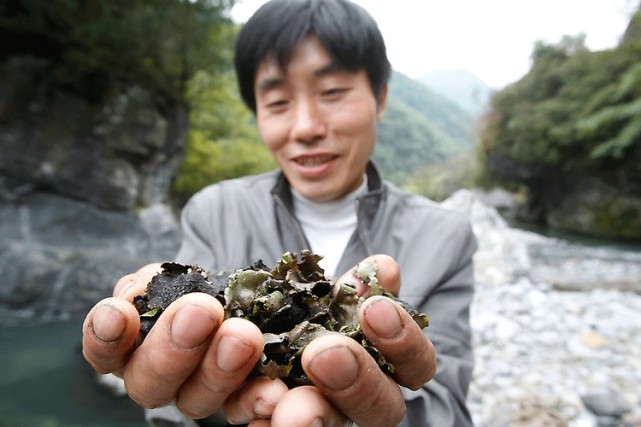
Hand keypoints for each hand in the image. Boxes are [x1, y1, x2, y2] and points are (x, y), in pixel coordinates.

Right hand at [82, 263, 285, 418]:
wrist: (246, 291)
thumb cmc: (200, 282)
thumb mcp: (175, 272)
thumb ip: (155, 280)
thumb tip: (138, 290)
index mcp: (130, 345)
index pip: (104, 349)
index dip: (104, 336)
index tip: (119, 311)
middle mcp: (157, 376)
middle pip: (148, 382)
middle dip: (172, 346)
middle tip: (200, 312)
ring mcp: (195, 392)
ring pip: (194, 400)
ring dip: (218, 369)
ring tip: (242, 336)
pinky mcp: (236, 400)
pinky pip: (242, 408)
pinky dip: (255, 399)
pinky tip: (270, 389)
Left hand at [224, 254, 436, 425]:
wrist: (249, 330)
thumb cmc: (302, 315)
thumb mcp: (325, 296)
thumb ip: (353, 288)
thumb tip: (381, 268)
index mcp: (380, 365)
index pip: (415, 366)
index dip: (404, 341)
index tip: (375, 309)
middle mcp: (356, 400)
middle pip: (380, 410)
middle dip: (355, 381)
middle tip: (322, 354)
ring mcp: (318, 417)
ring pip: (325, 425)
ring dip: (304, 412)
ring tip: (273, 392)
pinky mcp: (274, 423)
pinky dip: (260, 418)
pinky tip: (252, 408)